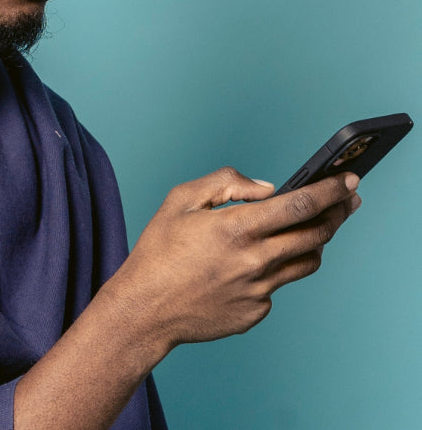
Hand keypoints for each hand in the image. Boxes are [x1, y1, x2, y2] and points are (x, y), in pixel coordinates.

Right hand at [102, 168, 359, 354]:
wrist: (145, 308)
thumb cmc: (158, 251)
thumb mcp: (179, 200)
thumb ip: (225, 184)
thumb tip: (267, 188)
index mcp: (235, 227)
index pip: (300, 204)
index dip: (330, 190)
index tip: (348, 180)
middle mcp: (254, 260)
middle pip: (316, 234)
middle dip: (338, 213)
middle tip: (347, 202)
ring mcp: (260, 290)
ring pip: (307, 262)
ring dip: (316, 242)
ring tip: (312, 230)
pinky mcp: (257, 312)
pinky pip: (278, 285)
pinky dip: (275, 270)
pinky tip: (254, 266)